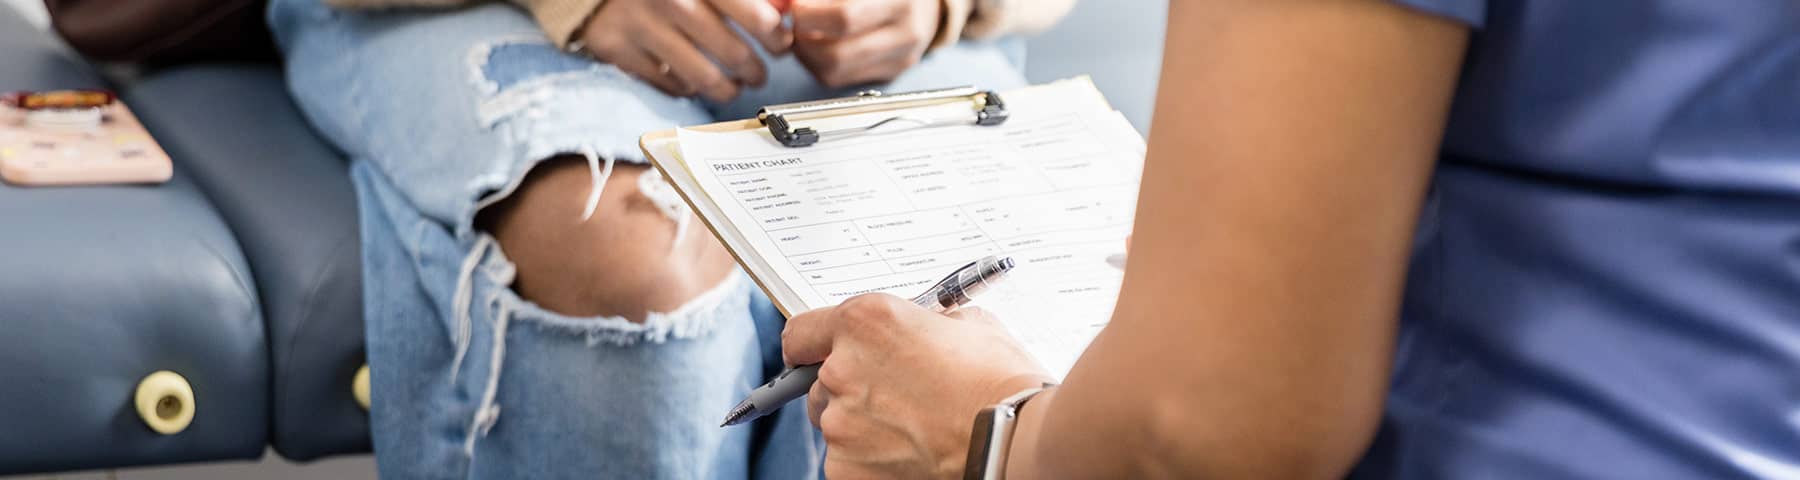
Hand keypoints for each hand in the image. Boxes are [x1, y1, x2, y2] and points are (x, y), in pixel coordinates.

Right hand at [580, 0, 793, 101]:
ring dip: (728, 89)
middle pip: (733, 54)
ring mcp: (640, 26)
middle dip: (756, 70)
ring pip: (704, 78)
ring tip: (735, 86)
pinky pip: (668, 84)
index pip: (756, 16)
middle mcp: (669, 0)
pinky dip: (688, 88)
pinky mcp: (616, 49)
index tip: (780, 42)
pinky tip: (694, 80)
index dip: (776, 36)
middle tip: (759, 73)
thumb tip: (783, 11)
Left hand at [783, 294, 1053, 477]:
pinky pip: (846, 463)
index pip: (802, 333)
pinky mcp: (846, 471)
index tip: (819, 356)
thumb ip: (927, 323)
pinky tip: (912, 454)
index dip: (813, 346)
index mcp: (865, 322)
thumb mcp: (968, 326)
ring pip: (836, 426)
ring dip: (863, 428)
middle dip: (850, 390)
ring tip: (914, 430)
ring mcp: (841, 425)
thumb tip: (922, 328)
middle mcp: (842, 370)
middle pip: (821, 384)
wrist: (1017, 442)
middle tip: (897, 398)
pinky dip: (871, 463)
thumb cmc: (1001, 385)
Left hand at [789, 0, 941, 87]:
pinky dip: (819, 64)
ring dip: (807, 55)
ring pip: (834, 73)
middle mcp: (905, 32)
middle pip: (835, 54)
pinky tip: (819, 44)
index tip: (795, 8)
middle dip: (802, 40)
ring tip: (804, 32)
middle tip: (795, 22)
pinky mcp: (890, 73)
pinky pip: (841, 80)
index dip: (808, 16)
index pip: (844, 18)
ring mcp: (900, 58)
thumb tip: (783, 4)